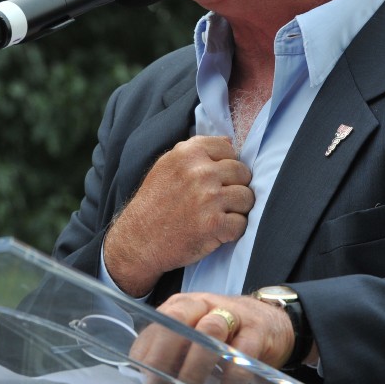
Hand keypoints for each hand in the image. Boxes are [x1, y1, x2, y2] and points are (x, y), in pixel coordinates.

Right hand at [104, 136, 253, 296]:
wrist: (137, 241)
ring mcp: (209, 198)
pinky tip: (216, 231)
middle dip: (235, 187)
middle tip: (217, 201)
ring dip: (237, 209)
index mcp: (189, 153)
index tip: (214, 180)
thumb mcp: (168, 165)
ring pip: (247, 197)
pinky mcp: (214, 224)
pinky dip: (232, 230)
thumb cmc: (154, 203)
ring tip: (217, 215)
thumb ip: (197, 151)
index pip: (230, 149)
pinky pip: (242, 223)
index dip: (226, 166)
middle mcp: (201, 172)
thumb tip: (230, 142)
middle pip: (243, 173)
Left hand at [129, 292, 293, 383]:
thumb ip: (172, 351)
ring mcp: (235, 315)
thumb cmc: (226, 334)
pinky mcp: (258, 332)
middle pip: (178, 318)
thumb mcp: (196, 336)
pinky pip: (241, 359)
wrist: (273, 322)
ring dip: (194, 367)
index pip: (159, 322)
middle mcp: (207, 305)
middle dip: (164, 354)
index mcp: (186, 305)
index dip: (149, 351)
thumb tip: (149, 378)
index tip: (148, 380)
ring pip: (210, 331)